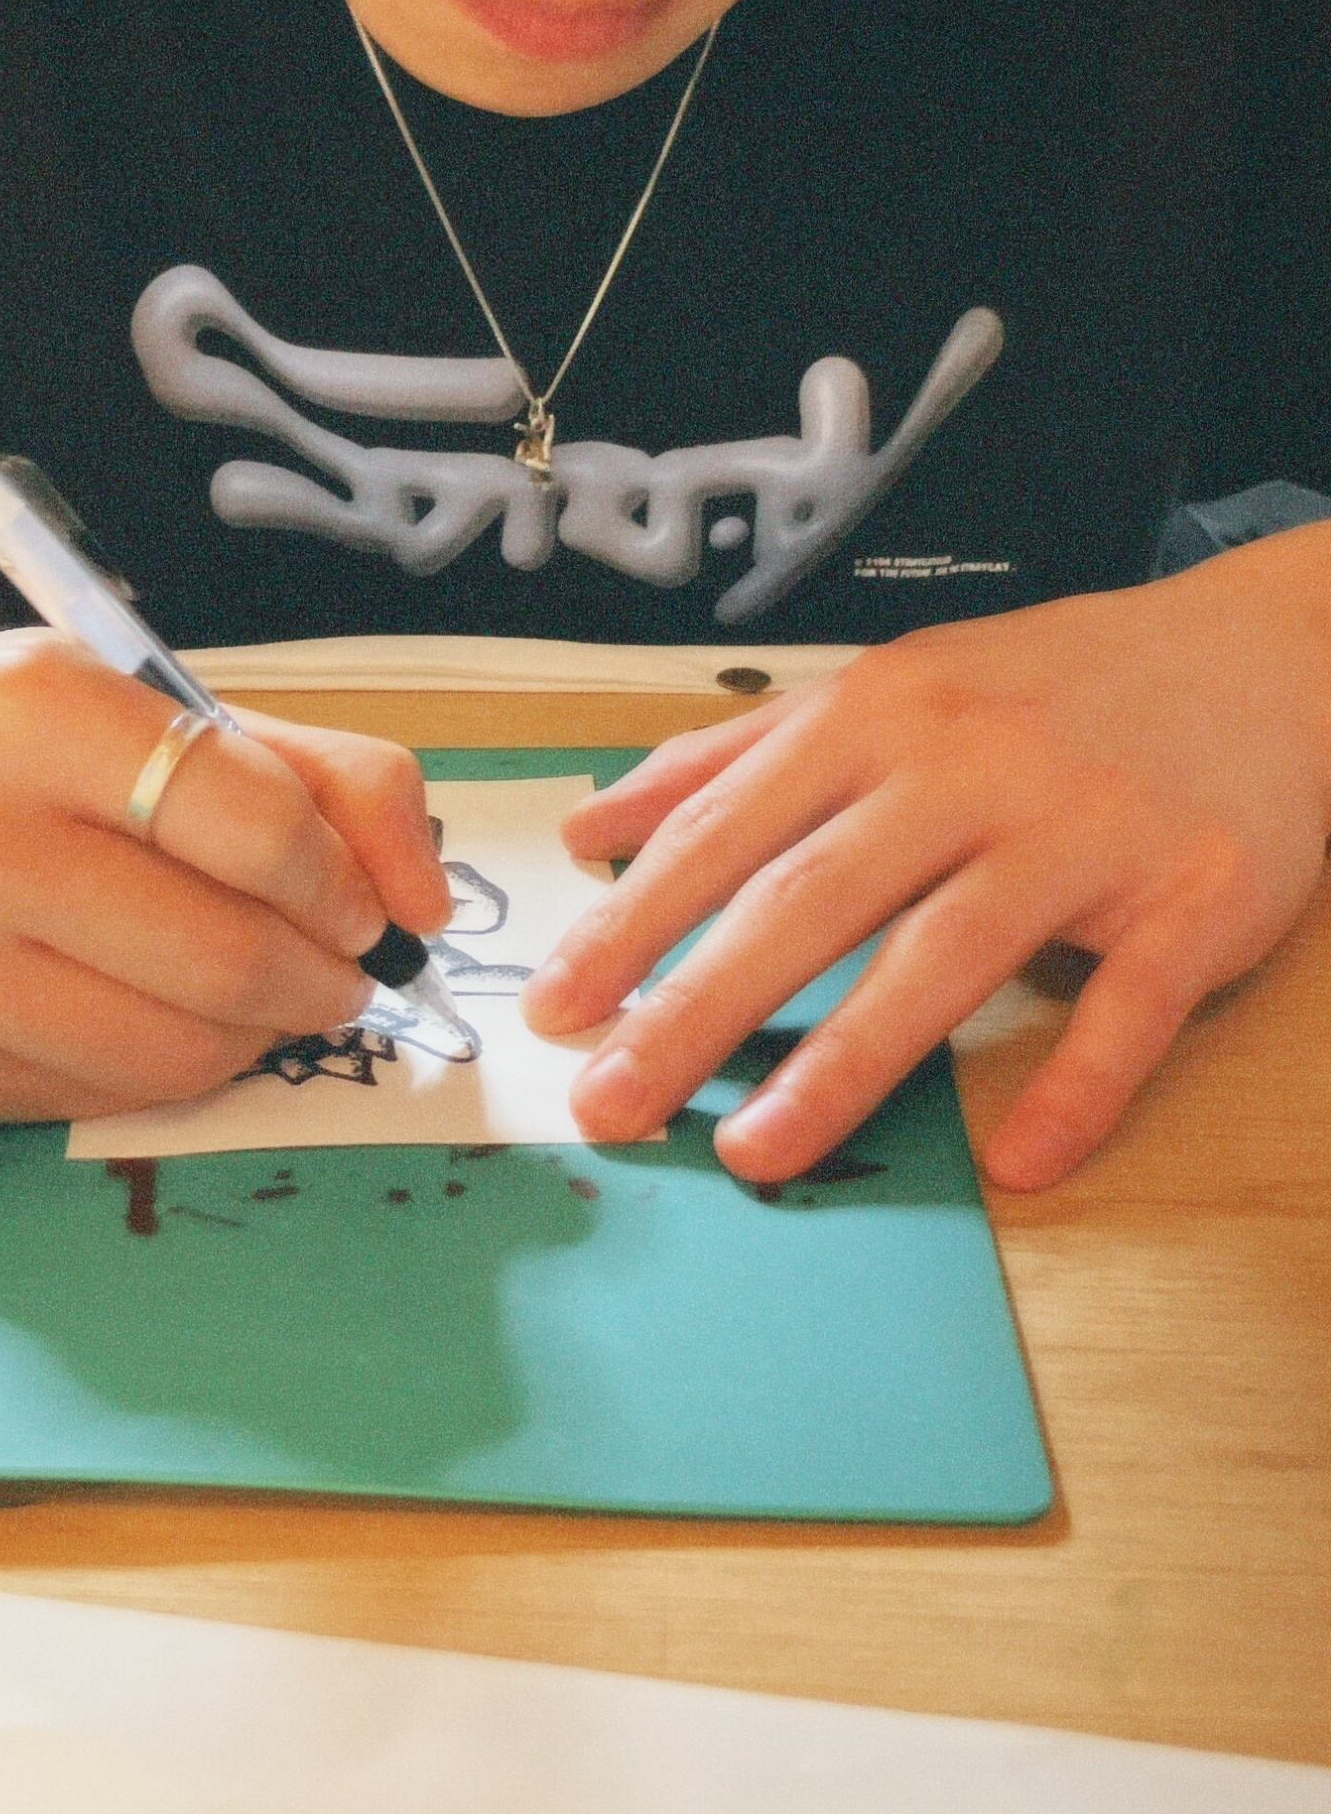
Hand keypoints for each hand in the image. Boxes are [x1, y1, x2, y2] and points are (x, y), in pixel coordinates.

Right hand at [0, 631, 450, 1120]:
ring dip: (259, 1035)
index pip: (251, 822)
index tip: (357, 901)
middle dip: (322, 976)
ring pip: (180, 1052)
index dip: (338, 880)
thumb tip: (424, 904)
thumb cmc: (25, 748)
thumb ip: (324, 780)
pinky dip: (175, 1068)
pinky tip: (155, 1010)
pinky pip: (113, 1098)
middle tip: (337, 967)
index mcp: (28, 709)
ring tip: (256, 990)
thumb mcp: (165, 708)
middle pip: (224, 957)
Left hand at [522, 535, 1330, 1187]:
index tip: (554, 1005)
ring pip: (946, 954)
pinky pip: (1130, 1006)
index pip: (732, 828)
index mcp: (884, 715)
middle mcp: (972, 767)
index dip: (635, 921)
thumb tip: (592, 821)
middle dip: (696, 1006)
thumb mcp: (889, 687)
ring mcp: (1086, 832)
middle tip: (609, 1102)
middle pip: (813, 898)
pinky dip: (1076, 1085)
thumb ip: (735, 757)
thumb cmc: (1053, 687)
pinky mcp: (1195, 896)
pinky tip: (1015, 1163)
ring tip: (753, 1154)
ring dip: (844, 1063)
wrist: (1270, 650)